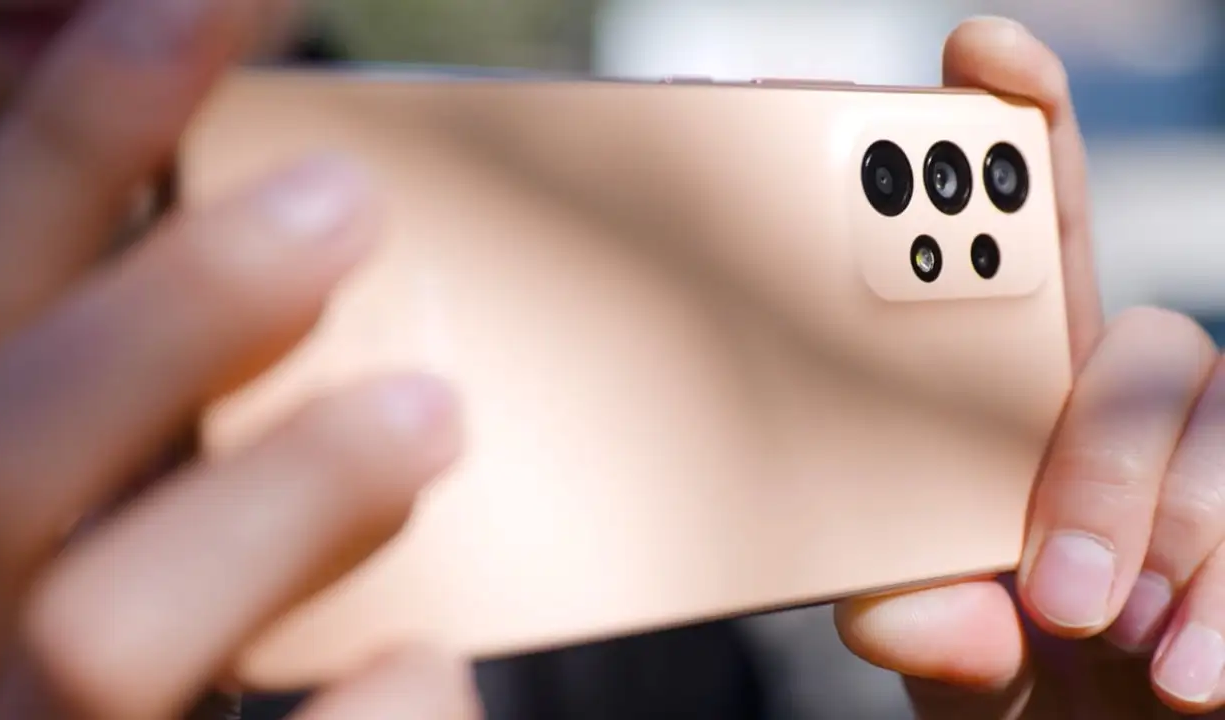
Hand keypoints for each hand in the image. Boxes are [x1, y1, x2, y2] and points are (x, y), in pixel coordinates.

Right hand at [0, 1, 478, 717]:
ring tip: (428, 411)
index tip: (190, 9)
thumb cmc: (103, 647)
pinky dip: (372, 705)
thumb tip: (272, 208)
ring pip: (98, 633)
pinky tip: (425, 653)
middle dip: (163, 314)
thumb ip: (119, 394)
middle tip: (344, 202)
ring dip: (273, 501)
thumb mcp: (79, 511)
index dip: (61, 151)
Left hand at [836, 16, 1224, 717]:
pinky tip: (1200, 680)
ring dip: (1166, 538)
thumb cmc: (1025, 691)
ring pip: (1220, 423)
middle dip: (1100, 457)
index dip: (1017, 130)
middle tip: (1055, 585)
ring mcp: (1215, 466)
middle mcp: (1125, 409)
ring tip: (1110, 641)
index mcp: (1019, 398)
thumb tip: (912, 619)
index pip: (1027, 239)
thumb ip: (923, 620)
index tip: (979, 52)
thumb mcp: (949, 653)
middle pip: (1141, 342)